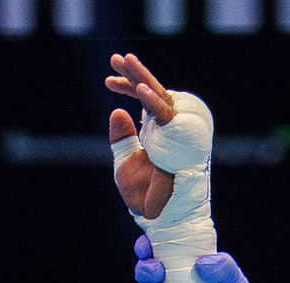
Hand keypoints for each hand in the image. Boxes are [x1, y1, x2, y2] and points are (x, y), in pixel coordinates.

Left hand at [105, 51, 180, 219]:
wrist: (158, 218)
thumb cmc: (145, 196)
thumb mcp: (125, 162)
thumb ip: (121, 138)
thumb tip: (117, 111)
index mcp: (157, 133)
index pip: (144, 102)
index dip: (128, 87)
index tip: (109, 80)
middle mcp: (168, 130)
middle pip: (151, 93)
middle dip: (133, 73)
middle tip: (116, 58)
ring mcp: (175, 134)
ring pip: (159, 97)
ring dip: (141, 77)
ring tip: (124, 60)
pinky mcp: (180, 142)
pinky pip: (167, 116)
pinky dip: (153, 101)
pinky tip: (138, 88)